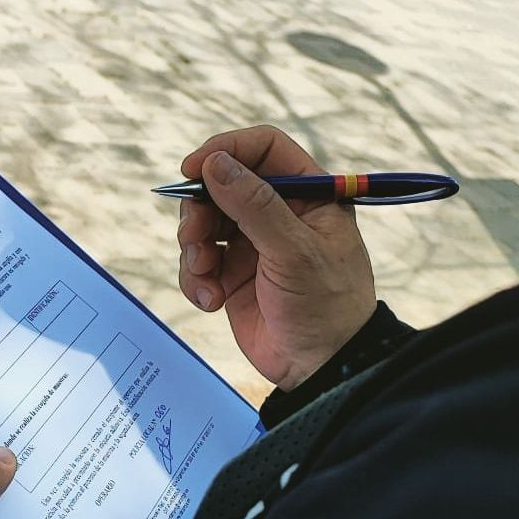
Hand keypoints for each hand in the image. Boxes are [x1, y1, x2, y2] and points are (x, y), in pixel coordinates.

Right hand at [176, 126, 375, 390]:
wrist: (321, 368)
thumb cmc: (325, 306)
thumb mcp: (293, 251)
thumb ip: (254, 205)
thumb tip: (215, 164)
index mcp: (308, 196)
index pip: (263, 149)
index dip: (226, 150)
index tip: (193, 169)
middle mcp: (279, 214)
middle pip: (222, 185)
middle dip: (200, 210)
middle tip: (193, 237)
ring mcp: (253, 245)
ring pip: (204, 224)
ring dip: (194, 249)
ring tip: (204, 276)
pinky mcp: (233, 276)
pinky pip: (199, 263)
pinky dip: (195, 279)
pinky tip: (210, 301)